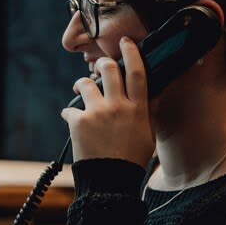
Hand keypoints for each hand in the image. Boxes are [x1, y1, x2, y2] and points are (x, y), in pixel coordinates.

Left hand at [60, 37, 154, 165]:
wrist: (110, 181)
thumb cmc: (132, 158)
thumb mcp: (147, 133)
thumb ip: (149, 109)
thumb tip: (156, 90)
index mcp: (137, 108)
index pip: (137, 72)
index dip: (131, 53)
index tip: (125, 42)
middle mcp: (118, 106)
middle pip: (107, 69)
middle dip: (101, 64)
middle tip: (98, 68)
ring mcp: (97, 113)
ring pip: (84, 84)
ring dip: (81, 85)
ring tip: (80, 91)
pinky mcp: (78, 122)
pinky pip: (69, 110)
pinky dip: (70, 115)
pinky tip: (73, 122)